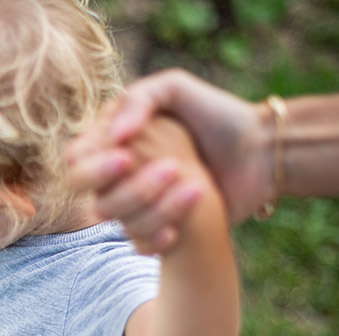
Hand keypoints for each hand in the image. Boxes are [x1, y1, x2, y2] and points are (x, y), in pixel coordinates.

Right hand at [68, 69, 276, 246]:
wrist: (263, 153)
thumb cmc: (218, 114)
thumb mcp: (175, 88)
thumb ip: (136, 100)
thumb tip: (114, 138)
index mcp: (112, 140)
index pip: (76, 159)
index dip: (94, 164)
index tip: (128, 156)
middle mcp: (117, 175)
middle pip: (90, 194)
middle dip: (126, 187)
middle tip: (170, 169)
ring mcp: (136, 204)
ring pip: (115, 219)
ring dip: (152, 207)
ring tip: (196, 187)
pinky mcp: (159, 228)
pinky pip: (137, 243)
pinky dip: (155, 238)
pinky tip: (179, 230)